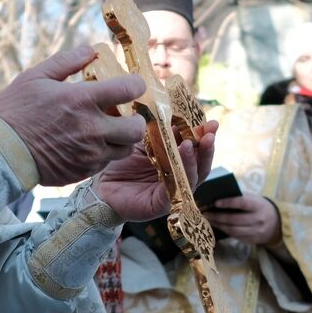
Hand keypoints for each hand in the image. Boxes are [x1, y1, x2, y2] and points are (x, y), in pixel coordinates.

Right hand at [0, 47, 146, 186]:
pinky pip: (106, 162)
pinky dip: (103, 153)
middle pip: (137, 128)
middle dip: (136, 119)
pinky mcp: (84, 171)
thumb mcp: (35, 78)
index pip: (129, 89)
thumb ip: (66, 62)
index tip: (133, 85)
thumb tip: (91, 50)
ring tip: (107, 131)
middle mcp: (91, 128)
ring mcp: (89, 153)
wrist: (0, 153)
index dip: (137, 85)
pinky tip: (88, 145)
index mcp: (81, 100)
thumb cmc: (14, 112)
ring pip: (126, 148)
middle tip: (126, 115)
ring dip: (121, 139)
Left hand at [95, 121, 217, 221]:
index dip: (204, 136)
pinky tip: (179, 162)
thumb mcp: (143, 141)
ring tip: (192, 143)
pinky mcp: (162, 205)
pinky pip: (176, 190)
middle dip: (206, 147)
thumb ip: (160, 130)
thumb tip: (174, 108)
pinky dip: (181, 176)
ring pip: (193, 177)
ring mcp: (173, 192)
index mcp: (176, 161)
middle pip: (200, 164)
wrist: (100, 183)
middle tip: (210, 132)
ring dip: (196, 160)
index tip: (211, 123)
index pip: (195, 149)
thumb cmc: (121, 161)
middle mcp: (179, 177)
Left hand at [203, 192, 281, 245]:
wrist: (276, 223)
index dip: (228, 203)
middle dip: (218, 217)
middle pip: (234, 220)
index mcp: (258, 205)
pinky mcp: (252, 240)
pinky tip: (218, 226)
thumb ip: (239, 198)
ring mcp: (256, 232)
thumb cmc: (259, 207)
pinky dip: (225, 231)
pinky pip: (235, 236)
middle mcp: (258, 219)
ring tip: (209, 220)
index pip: (242, 203)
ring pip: (233, 230)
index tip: (215, 202)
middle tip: (205, 214)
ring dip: (219, 225)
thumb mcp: (254, 199)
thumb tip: (217, 197)